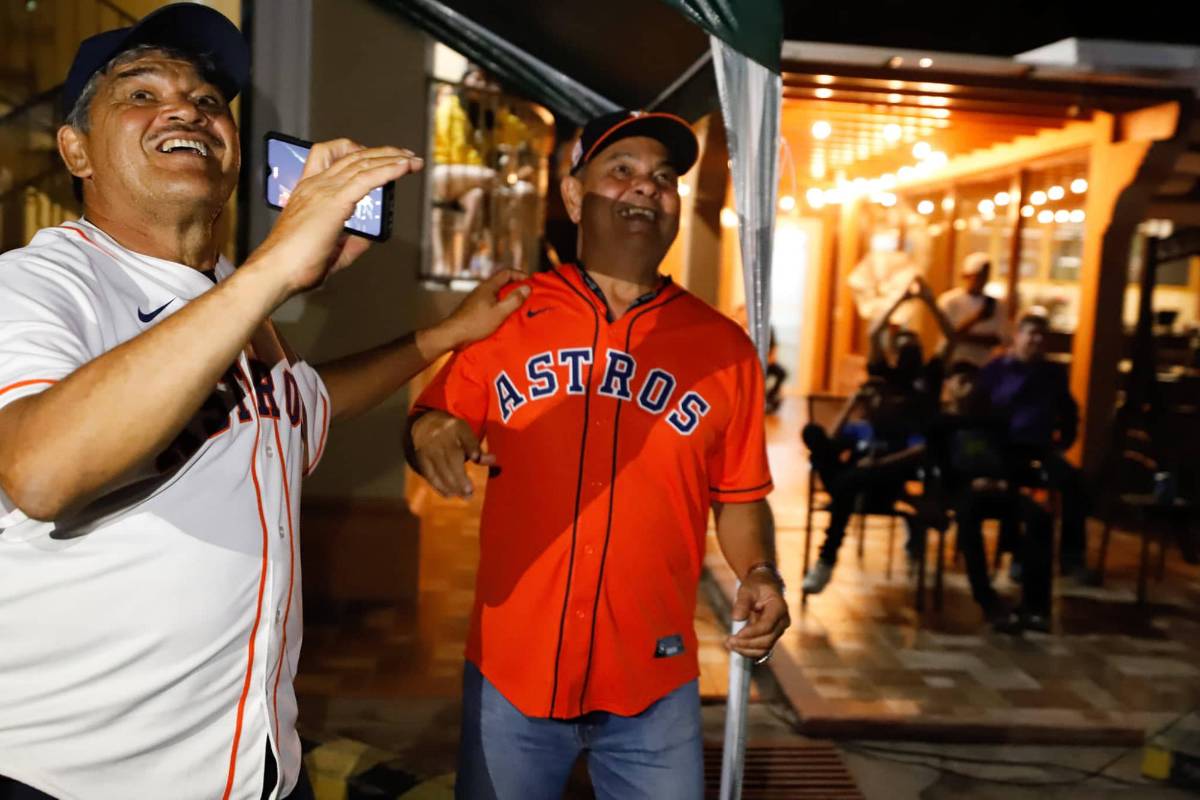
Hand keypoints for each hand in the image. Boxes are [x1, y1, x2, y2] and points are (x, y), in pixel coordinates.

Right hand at [247, 138, 423, 297]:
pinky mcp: (334, 202)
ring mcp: (323, 190)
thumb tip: (367, 238)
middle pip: (352, 155)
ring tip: (412, 160)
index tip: (379, 157)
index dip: (356, 151)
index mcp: (308, 191)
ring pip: (362, 162)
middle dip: (382, 153)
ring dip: (391, 158)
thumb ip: (349, 243)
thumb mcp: (330, 251)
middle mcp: (315, 185)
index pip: (330, 156)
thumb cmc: (295, 265)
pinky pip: (366, 179)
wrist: (277, 271)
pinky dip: (388, 170)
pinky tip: (403, 168)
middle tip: (406, 156)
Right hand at [410, 410, 493, 497]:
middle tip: (470, 492)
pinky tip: (449, 494)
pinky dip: (439, 486)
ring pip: (441, 469)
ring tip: (464, 496)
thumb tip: (492, 460)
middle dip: (460, 477)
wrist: (425, 424)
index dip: (471, 447)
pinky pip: (430, 474)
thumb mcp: (465, 434)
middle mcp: (442, 437)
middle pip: (452, 458)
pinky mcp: (422, 459)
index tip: (476, 457)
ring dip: (452, 485)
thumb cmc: (452, 433)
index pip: (466, 437)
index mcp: (456, 428)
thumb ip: (476, 447)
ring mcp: (430, 448)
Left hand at [434, 270, 530, 349]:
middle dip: (516, 287)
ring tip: (519, 307)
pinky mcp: (474, 310)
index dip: (520, 275)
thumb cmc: (476, 323)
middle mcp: (482, 290)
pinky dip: (500, 306)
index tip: (531, 282)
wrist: (452, 334)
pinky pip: (491, 303)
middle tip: (528, 296)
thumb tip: (527, 288)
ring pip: (496, 294)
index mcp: (488, 287)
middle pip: (502, 283)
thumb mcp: (499, 312)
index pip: (506, 273)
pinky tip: (504, 317)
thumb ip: (514, 300)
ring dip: (508, 298)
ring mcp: (477, 300)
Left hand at [726, 571, 789, 658]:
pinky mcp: (771, 637)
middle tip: (729, 641)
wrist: (764, 587)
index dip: (752, 632)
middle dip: (747, 643)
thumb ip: (742, 603)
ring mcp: (778, 631)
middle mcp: (782, 622)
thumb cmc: (756, 586)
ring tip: (729, 644)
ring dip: (746, 650)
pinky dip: (748, 651)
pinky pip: (761, 650)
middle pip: (767, 640)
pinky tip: (735, 647)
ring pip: (765, 649)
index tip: (736, 634)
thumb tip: (736, 618)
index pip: (767, 626)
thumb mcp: (747, 589)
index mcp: (779, 608)